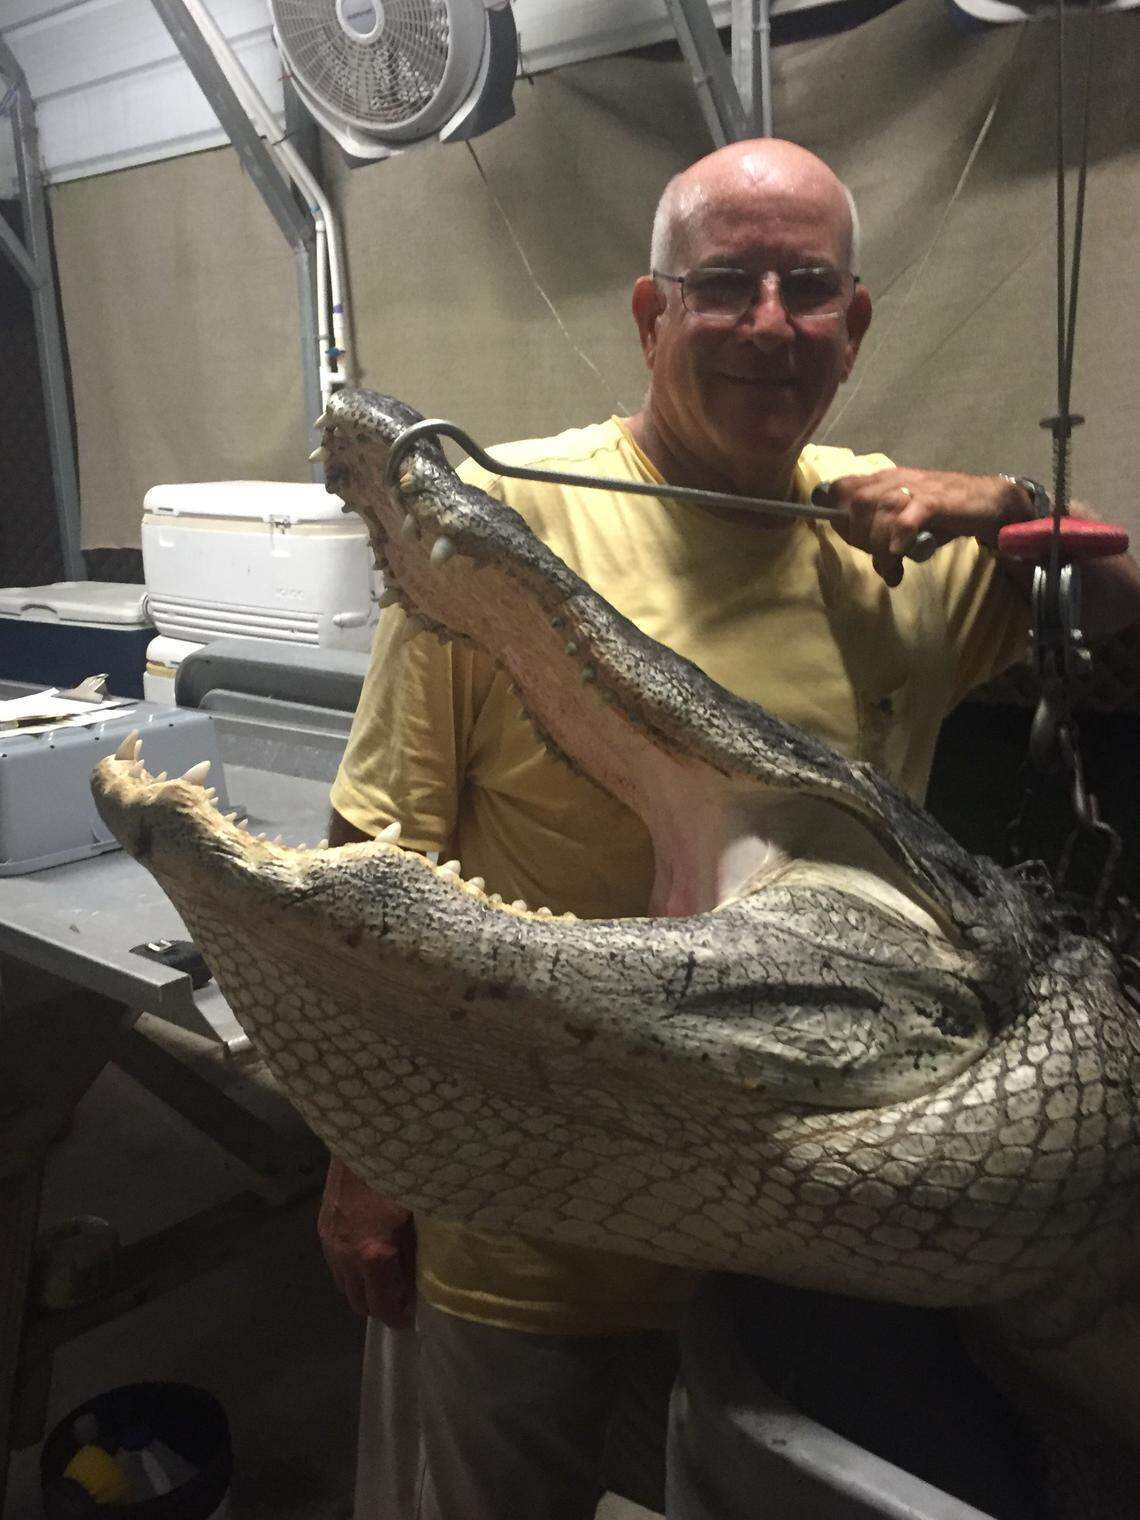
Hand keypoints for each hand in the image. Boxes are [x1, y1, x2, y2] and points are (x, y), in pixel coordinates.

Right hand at [318, 1155, 416, 1326]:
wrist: (365, 1137)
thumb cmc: (402, 1173)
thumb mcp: (420, 1216)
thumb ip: (417, 1253)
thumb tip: (420, 1280)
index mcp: (373, 1254)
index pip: (381, 1306)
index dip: (397, 1317)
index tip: (411, 1317)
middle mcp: (345, 1254)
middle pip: (357, 1302)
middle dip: (379, 1305)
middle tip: (402, 1295)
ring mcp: (330, 1240)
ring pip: (343, 1283)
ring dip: (363, 1286)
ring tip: (388, 1273)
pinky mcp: (323, 1224)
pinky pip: (336, 1261)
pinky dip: (351, 1266)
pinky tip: (370, 1248)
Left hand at [820, 469, 1028, 586]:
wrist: (988, 501)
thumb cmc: (944, 514)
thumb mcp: (907, 523)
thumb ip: (888, 540)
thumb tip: (883, 569)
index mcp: (883, 480)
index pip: (841, 487)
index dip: (836, 512)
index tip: (847, 535)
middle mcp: (894, 480)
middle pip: (856, 504)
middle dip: (858, 536)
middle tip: (877, 554)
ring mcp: (915, 489)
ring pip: (879, 512)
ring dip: (879, 544)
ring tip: (892, 563)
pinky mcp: (934, 502)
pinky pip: (906, 520)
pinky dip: (898, 539)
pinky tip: (901, 553)